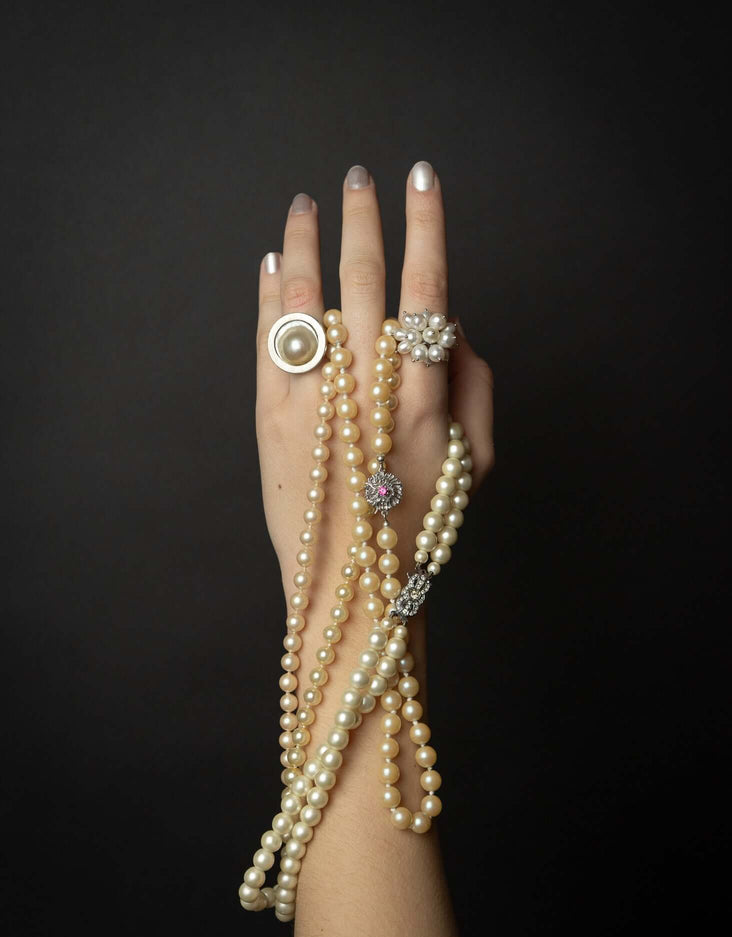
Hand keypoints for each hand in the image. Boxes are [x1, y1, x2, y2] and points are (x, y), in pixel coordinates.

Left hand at [255, 161, 494, 599]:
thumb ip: (476, 384)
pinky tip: (274, 262)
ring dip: (307, 241)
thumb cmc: (419, 523)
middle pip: (362, 276)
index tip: (422, 177)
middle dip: (362, 217)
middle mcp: (366, 385)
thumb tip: (453, 325)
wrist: (354, 582)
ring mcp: (311, 397)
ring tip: (306, 204)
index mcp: (423, 392)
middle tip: (359, 176)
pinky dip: (270, 296)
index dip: (426, 223)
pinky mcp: (269, 415)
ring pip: (306, 297)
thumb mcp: (477, 460)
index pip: (426, 284)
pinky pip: (268, 339)